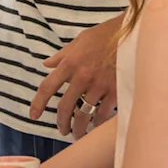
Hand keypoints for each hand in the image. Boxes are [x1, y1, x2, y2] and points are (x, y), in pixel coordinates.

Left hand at [30, 16, 121, 138]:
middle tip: (62, 130)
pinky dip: (97, 123)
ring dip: (79, 128)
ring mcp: (99, 86)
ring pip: (84, 115)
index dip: (38, 103)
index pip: (47, 87)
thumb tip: (47, 64)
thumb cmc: (105, 34)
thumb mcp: (80, 40)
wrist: (133, 34)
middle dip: (61, 122)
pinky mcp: (115, 92)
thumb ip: (62, 55)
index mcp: (70, 63)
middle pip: (65, 107)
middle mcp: (82, 77)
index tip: (33, 115)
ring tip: (78, 134)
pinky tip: (95, 126)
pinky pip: (103, 115)